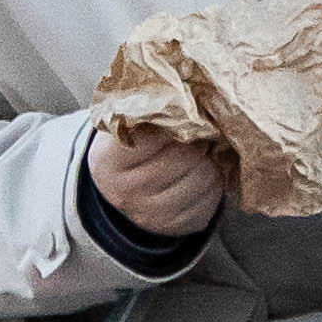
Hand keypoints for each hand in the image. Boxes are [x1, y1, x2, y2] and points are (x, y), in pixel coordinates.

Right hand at [82, 120, 230, 242]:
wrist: (119, 191)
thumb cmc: (128, 149)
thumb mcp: (122, 126)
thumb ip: (142, 109)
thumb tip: (183, 93)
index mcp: (107, 161)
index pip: (153, 135)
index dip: (175, 120)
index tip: (181, 115)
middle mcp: (125, 193)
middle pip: (183, 158)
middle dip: (199, 141)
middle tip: (200, 132)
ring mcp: (150, 215)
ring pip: (203, 179)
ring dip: (211, 161)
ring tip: (203, 151)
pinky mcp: (175, 228)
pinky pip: (212, 200)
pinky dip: (214, 183)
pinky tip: (203, 173)